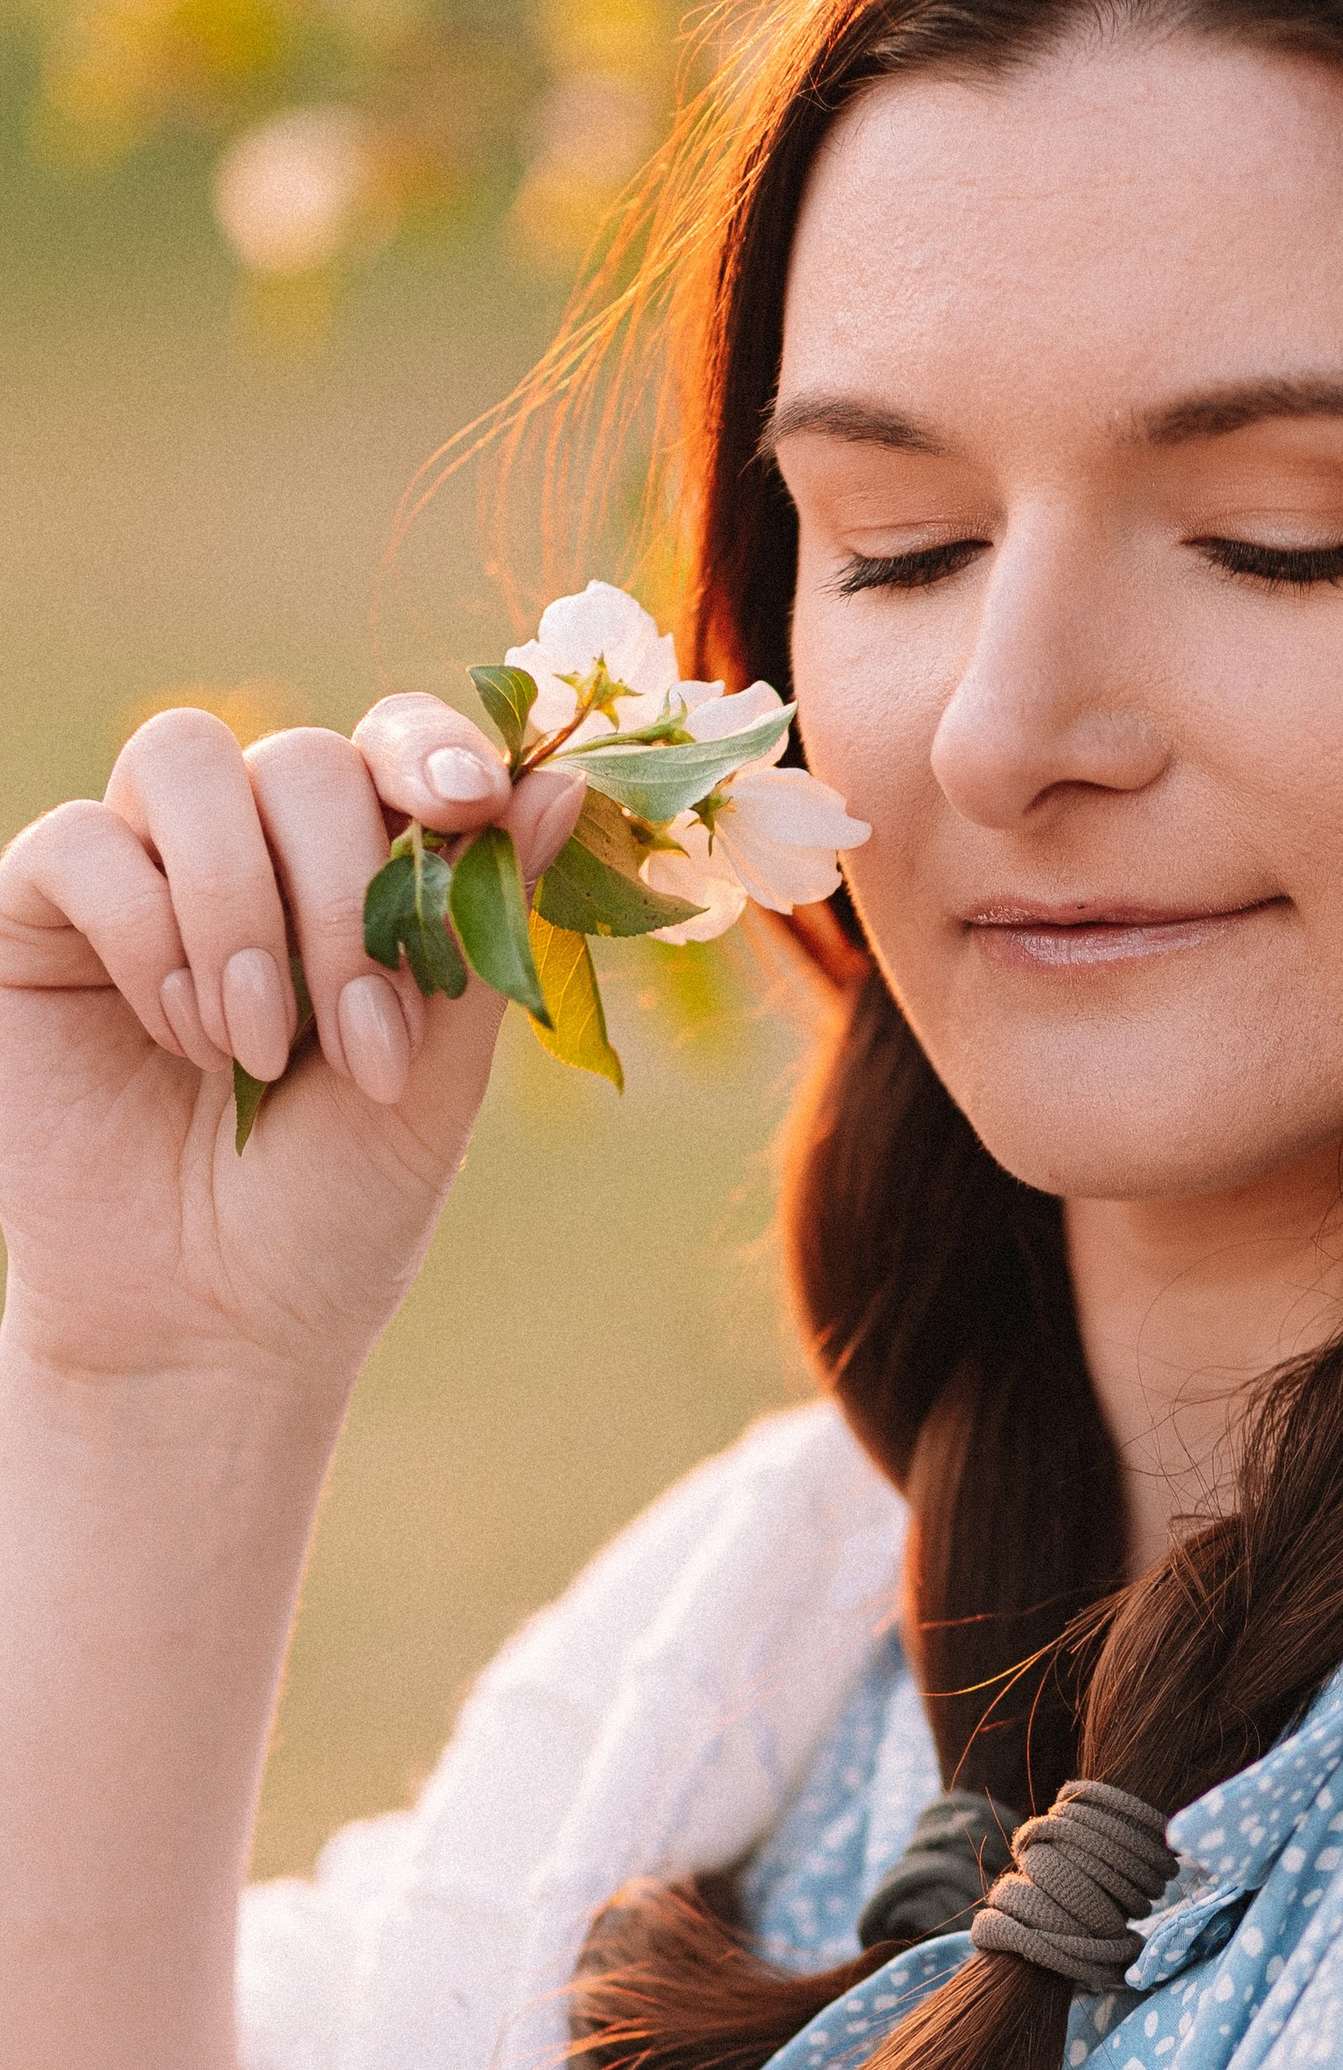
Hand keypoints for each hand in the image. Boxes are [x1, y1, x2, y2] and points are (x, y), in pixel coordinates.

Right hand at [0, 697, 582, 1402]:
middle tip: (359, 1044)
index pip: (393, 744)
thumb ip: (482, 932)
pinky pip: (83, 844)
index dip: (431, 747)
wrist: (208, 1325)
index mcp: (361, 877)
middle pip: (301, 759)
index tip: (469, 803)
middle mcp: (251, 853)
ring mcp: (141, 872)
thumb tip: (563, 777)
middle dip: (343, 899)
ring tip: (259, 1051)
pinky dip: (147, 939)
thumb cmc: (334, 1210)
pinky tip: (181, 1041)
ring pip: (185, 762)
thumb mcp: (436, 1080)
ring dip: (241, 909)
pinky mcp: (37, 913)